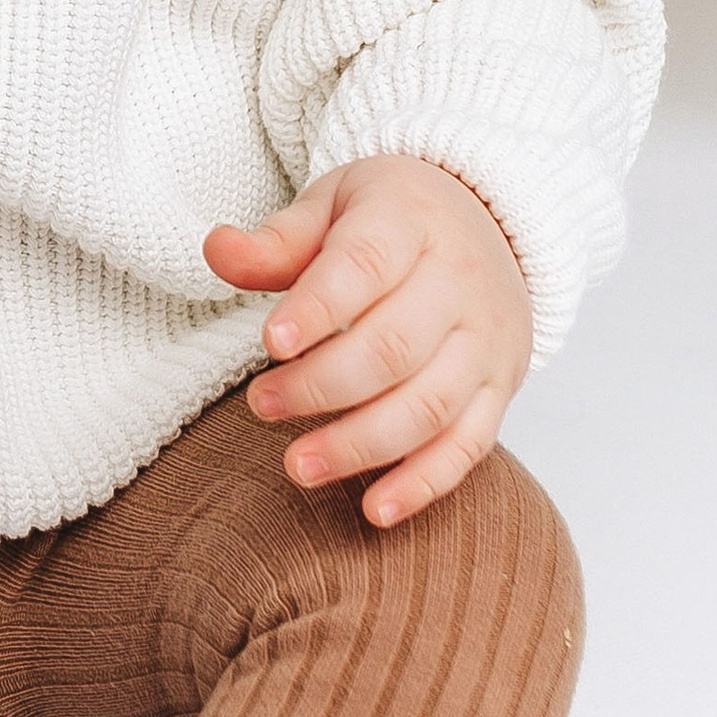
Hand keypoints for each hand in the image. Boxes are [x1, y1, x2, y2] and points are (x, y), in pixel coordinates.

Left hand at [204, 156, 531, 528]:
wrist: (491, 224)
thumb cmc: (393, 220)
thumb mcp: (335, 205)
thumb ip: (278, 239)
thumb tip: (217, 251)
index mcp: (410, 223)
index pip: (366, 265)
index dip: (318, 306)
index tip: (271, 342)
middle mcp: (459, 283)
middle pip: (394, 346)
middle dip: (322, 386)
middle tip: (262, 406)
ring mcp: (486, 342)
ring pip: (429, 405)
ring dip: (361, 444)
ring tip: (298, 466)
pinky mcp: (499, 389)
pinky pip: (468, 445)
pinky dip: (423, 484)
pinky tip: (374, 511)